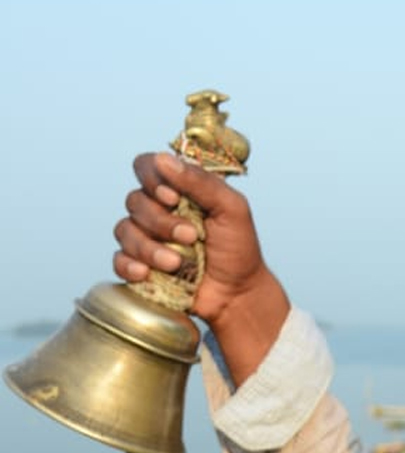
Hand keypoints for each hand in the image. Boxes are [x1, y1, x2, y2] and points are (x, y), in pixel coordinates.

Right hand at [113, 151, 289, 383]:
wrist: (237, 293)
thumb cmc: (238, 248)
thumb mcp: (231, 209)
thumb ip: (202, 182)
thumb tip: (163, 159)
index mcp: (179, 189)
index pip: (146, 166)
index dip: (153, 179)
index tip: (174, 198)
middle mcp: (158, 209)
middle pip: (135, 201)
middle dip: (162, 221)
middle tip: (191, 236)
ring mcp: (146, 237)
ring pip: (124, 230)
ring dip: (150, 248)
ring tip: (177, 263)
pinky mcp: (139, 264)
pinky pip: (117, 259)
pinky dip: (130, 266)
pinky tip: (148, 274)